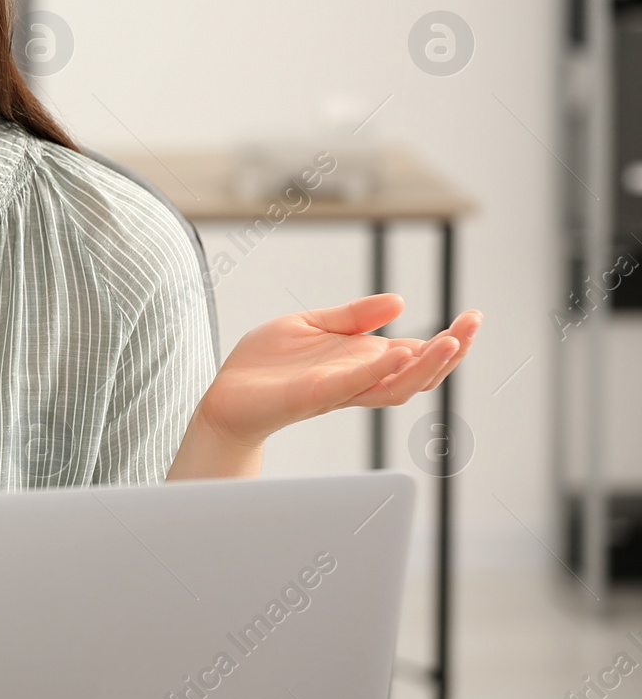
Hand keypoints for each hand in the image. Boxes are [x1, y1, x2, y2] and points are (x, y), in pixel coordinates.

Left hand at [195, 293, 482, 451]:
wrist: (226, 393)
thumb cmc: (267, 364)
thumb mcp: (311, 325)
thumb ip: (353, 316)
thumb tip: (400, 302)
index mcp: (362, 361)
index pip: (417, 354)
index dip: (449, 338)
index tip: (473, 316)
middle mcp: (359, 379)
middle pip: (420, 373)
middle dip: (452, 351)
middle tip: (473, 324)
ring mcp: (340, 390)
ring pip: (397, 386)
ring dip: (427, 365)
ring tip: (451, 341)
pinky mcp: (314, 396)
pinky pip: (353, 386)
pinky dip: (377, 371)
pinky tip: (396, 353)